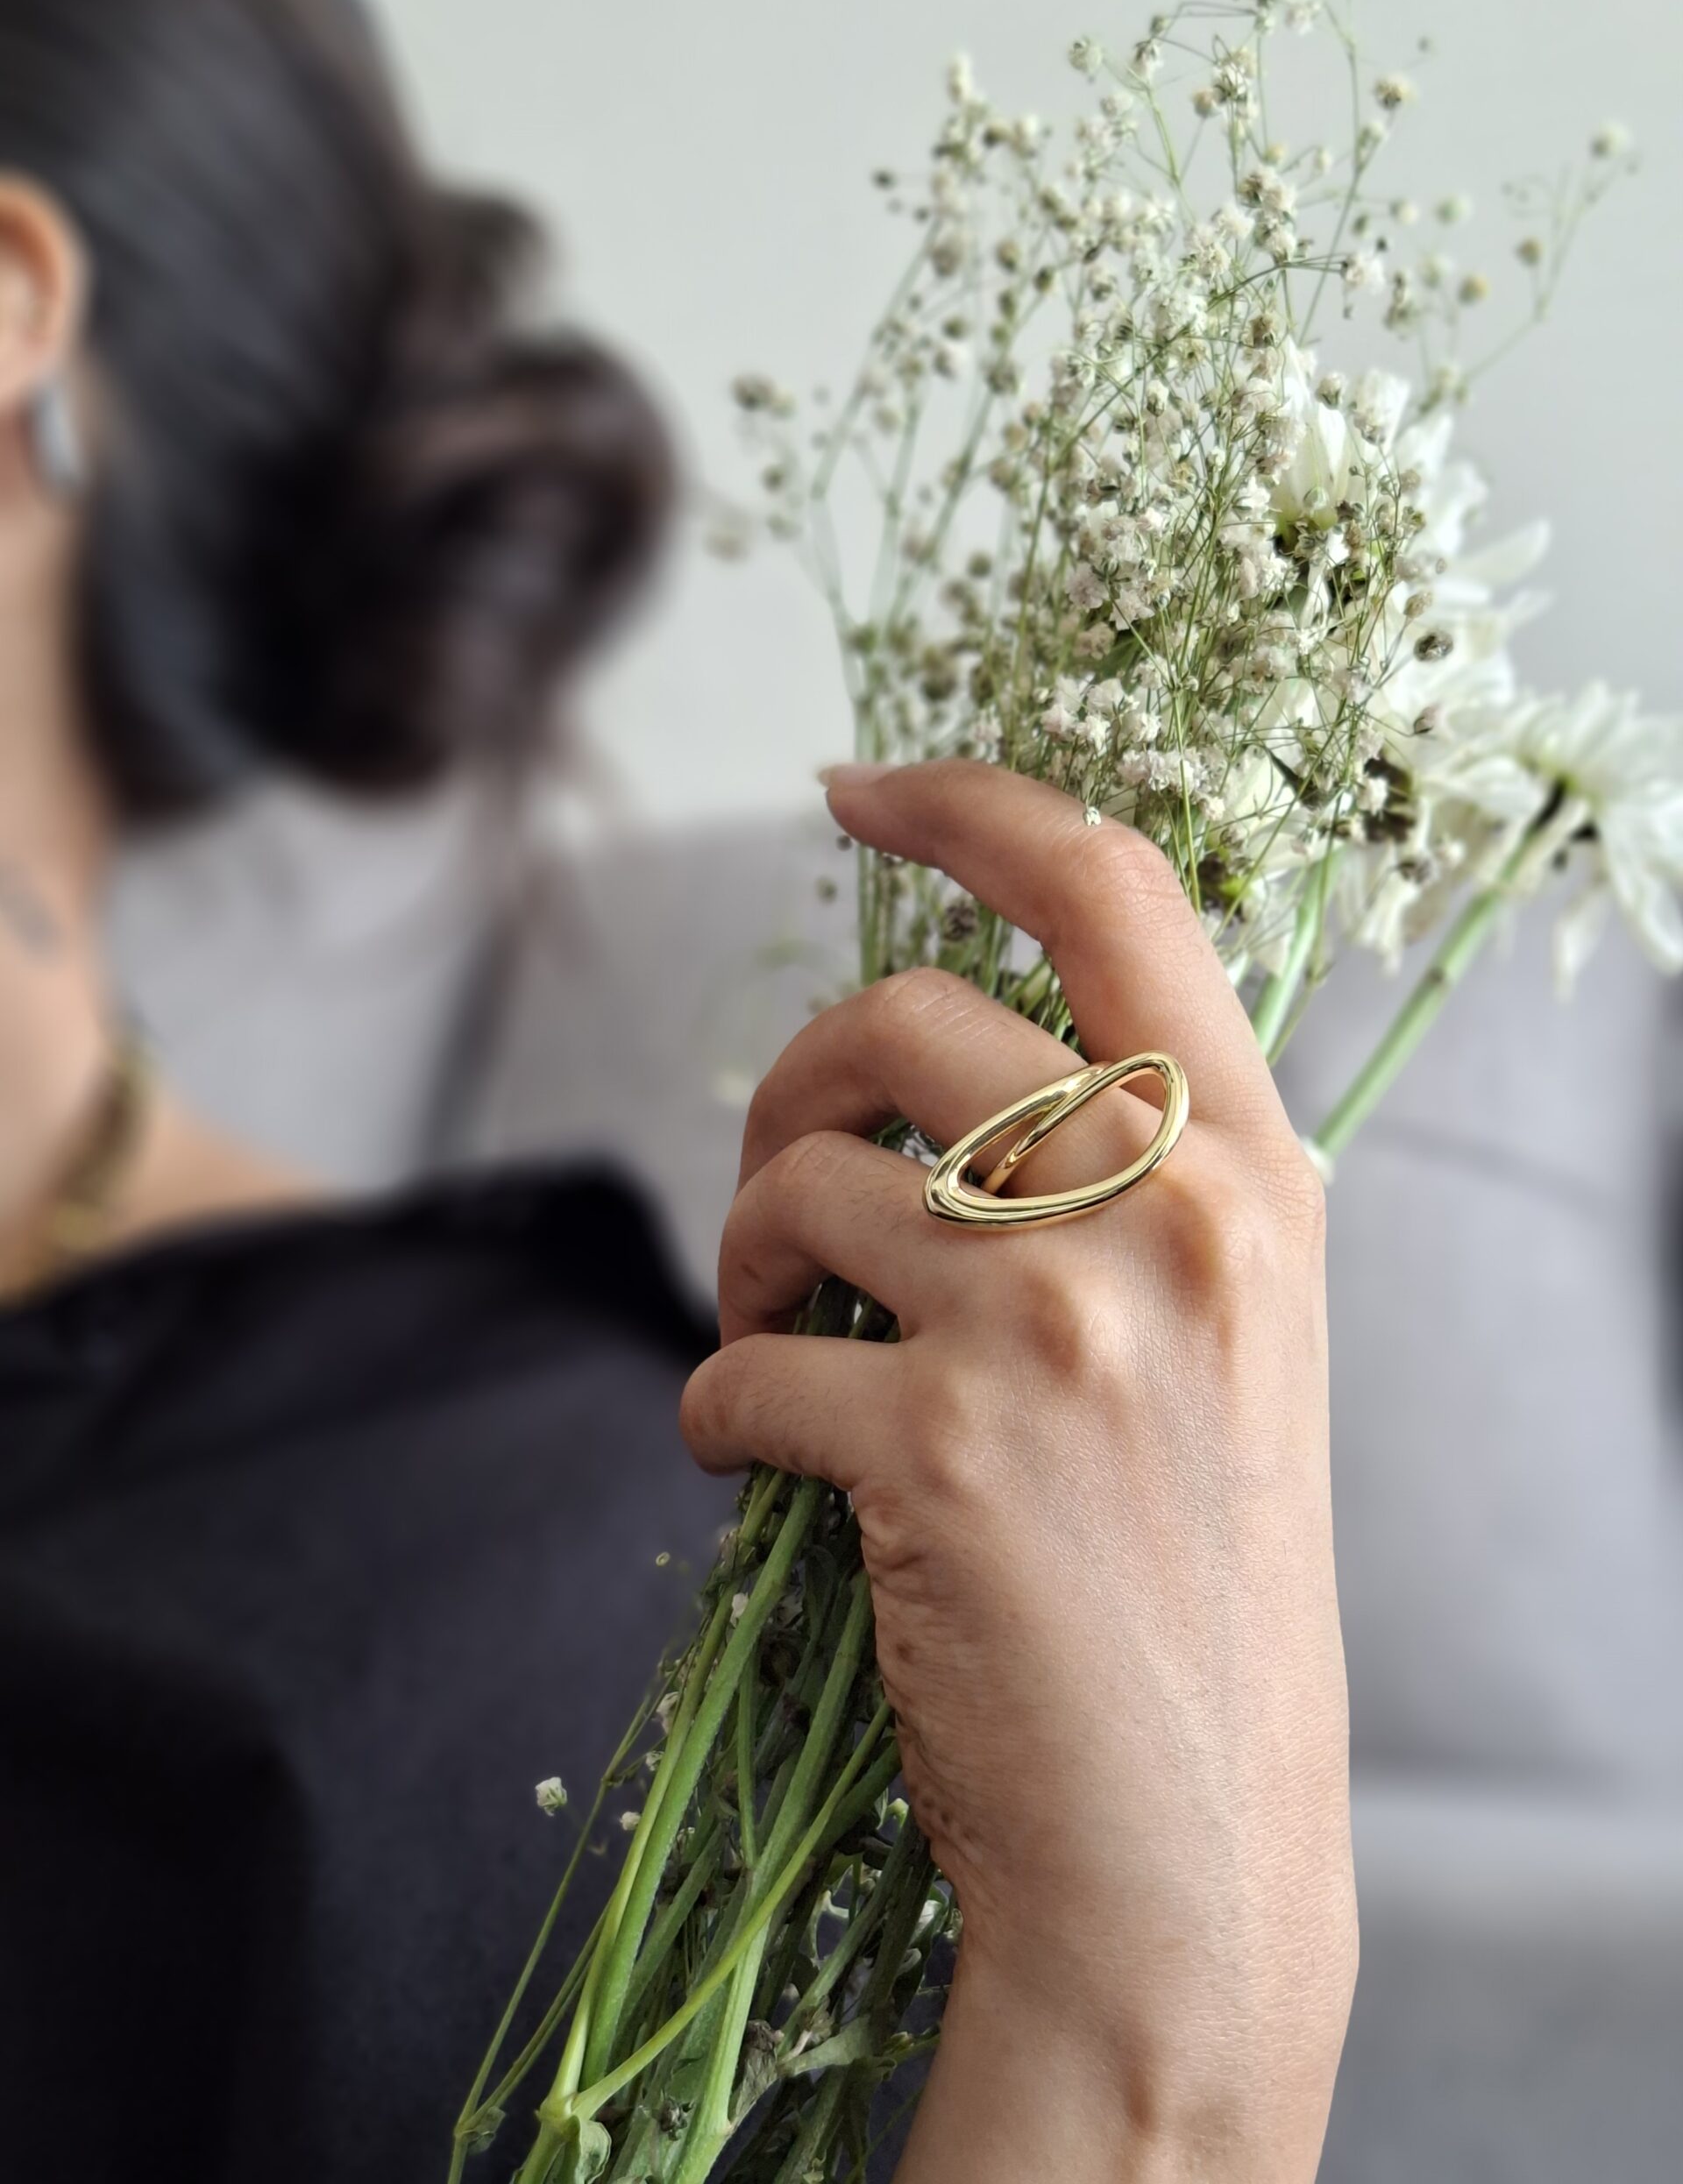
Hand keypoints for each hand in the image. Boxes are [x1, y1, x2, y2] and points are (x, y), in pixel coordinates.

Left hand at [679, 762, 1354, 2180]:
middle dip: (793, 1078)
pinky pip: (746, 1361)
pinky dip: (716, 1407)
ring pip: (807, 1178)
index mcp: (1255, 1170)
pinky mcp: (944, 1445)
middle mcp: (1176, 1214)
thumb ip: (1127, 1181)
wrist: (1192, 1853)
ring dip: (744, 1252)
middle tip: (773, 1195)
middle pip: (905, 1017)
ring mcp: (1065, 1324)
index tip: (857, 790)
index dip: (971, 805)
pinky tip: (758, 1465)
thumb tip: (930, 1069)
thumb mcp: (1228, 1338)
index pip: (1115, 892)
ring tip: (769, 1336)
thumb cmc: (1193, 1586)